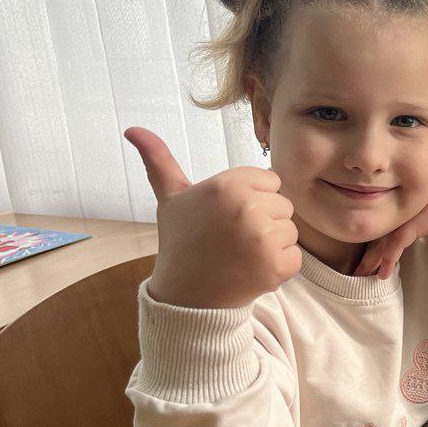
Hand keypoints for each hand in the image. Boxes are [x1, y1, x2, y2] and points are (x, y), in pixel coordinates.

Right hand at [125, 127, 300, 307]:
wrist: (186, 297)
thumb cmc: (182, 242)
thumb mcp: (171, 198)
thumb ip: (158, 160)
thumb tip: (133, 129)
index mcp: (227, 185)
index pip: (270, 181)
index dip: (252, 199)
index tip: (228, 216)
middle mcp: (247, 207)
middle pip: (283, 205)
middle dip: (264, 221)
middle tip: (232, 239)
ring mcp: (263, 238)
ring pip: (290, 231)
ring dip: (272, 245)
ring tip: (240, 255)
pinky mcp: (277, 266)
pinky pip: (295, 257)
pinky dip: (278, 267)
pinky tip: (250, 271)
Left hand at [353, 161, 427, 278]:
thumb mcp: (423, 209)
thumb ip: (413, 219)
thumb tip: (408, 232)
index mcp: (396, 210)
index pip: (378, 230)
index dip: (368, 246)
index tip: (361, 260)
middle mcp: (395, 214)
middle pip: (374, 238)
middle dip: (365, 257)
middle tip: (355, 272)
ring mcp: (402, 219)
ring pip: (381, 244)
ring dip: (371, 262)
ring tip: (363, 276)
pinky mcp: (412, 224)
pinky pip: (396, 245)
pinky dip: (389, 260)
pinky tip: (384, 274)